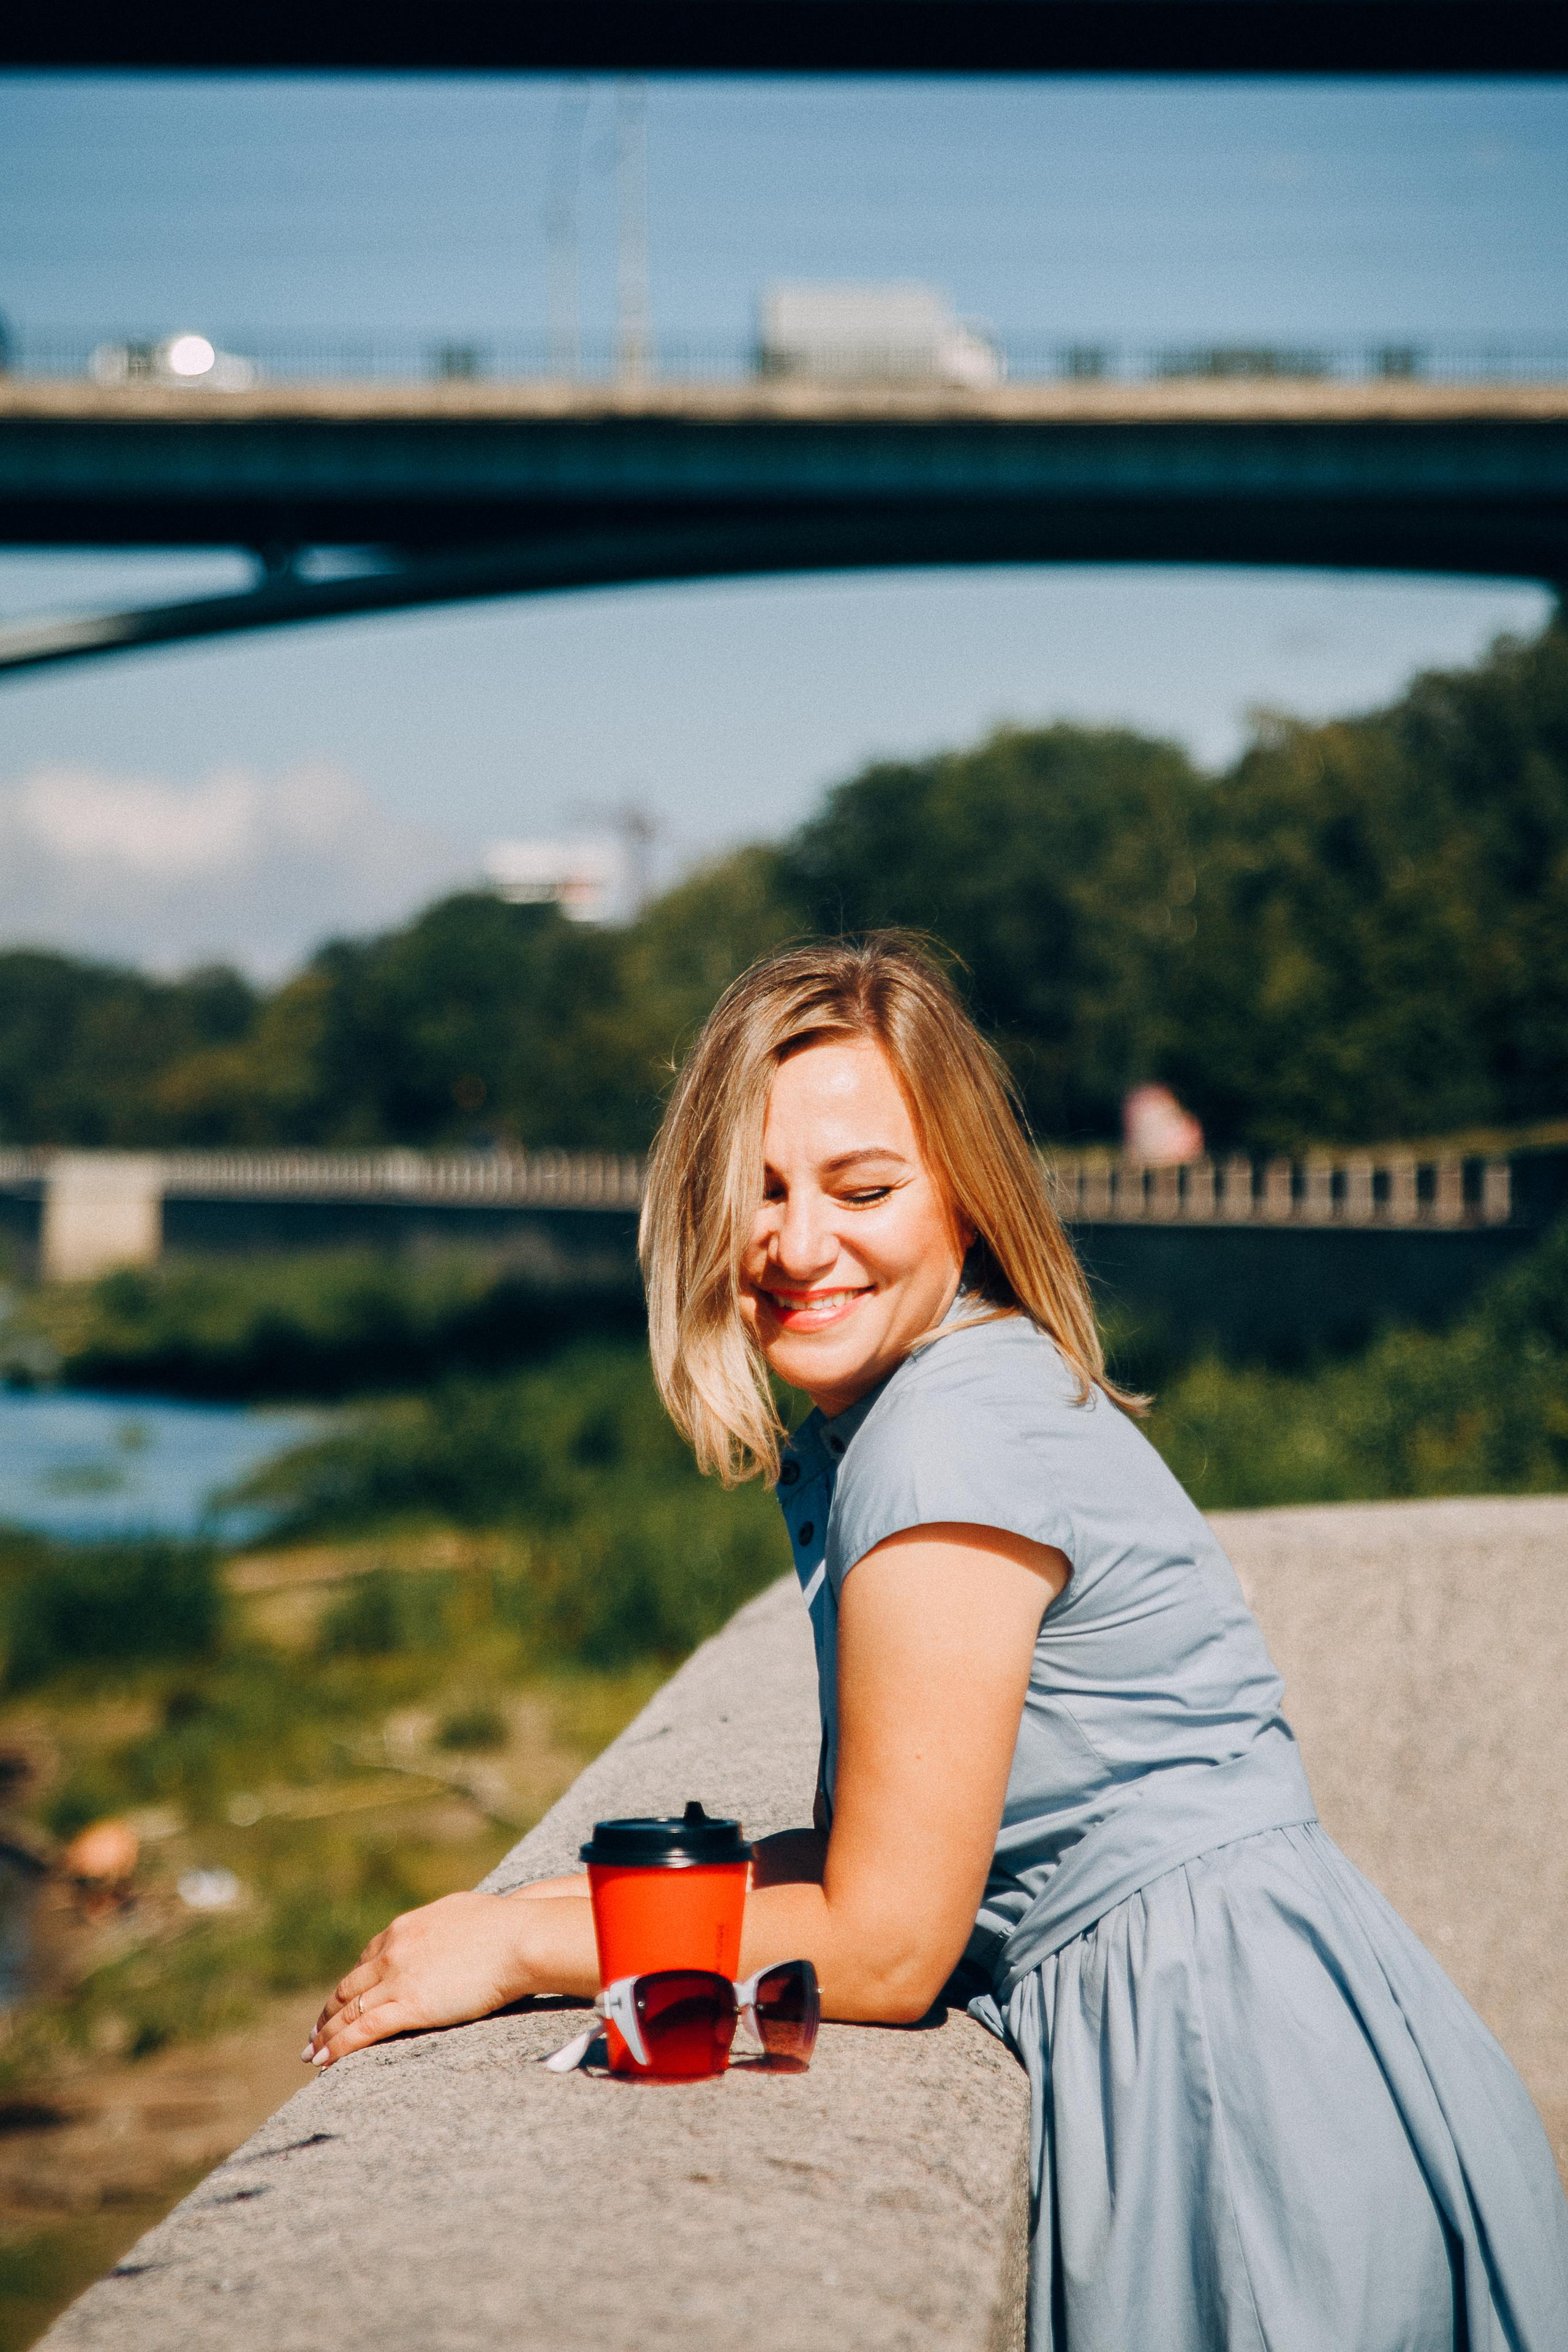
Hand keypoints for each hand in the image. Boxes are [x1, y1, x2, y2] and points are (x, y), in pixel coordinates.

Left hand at [305, 1891, 534, 2068]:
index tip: (338, 2003)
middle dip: (328, 2013)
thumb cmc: (502, 1925)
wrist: (518, 1939)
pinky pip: (363, 2031)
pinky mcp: (409, 2005)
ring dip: (326, 2035)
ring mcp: (398, 1978)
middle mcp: (393, 1952)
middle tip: (314, 2033)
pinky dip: (339, 2048)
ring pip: (350, 2012)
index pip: (365, 1962)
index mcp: (404, 1929)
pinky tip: (326, 2062)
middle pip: (349, 1988)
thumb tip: (440, 1932)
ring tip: (312, 2054)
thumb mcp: (457, 1915)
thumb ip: (437, 1928)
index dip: (348, 1986)